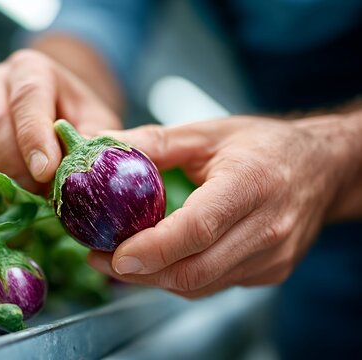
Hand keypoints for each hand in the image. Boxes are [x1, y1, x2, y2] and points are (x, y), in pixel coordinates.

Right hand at [0, 49, 120, 191]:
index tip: (46, 172)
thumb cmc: (78, 121)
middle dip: (17, 164)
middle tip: (40, 192)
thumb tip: (81, 169)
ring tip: (25, 192)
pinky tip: (2, 191)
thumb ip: (92, 141)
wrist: (55, 117)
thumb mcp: (96, 125)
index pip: (27, 98)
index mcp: (30, 69)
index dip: (34, 137)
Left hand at [88, 116, 349, 297]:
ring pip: (201, 284)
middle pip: (195, 269)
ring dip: (155, 278)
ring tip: (120, 259)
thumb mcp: (207, 132)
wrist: (323, 169)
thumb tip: (101, 144)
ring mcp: (272, 257)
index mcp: (252, 184)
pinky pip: (214, 284)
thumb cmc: (263, 145)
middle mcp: (267, 228)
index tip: (113, 254)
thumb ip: (154, 141)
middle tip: (99, 258)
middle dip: (140, 272)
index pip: (198, 228)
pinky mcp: (270, 273)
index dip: (153, 248)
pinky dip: (179, 277)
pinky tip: (159, 260)